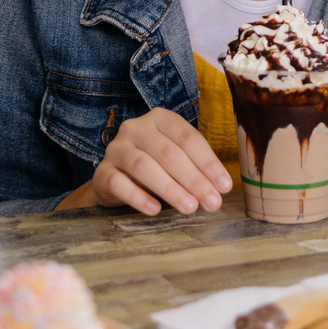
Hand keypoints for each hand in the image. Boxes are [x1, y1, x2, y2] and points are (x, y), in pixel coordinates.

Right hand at [91, 107, 231, 215]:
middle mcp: (136, 128)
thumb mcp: (176, 160)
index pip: (188, 138)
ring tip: (189, 207)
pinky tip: (155, 209)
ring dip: (170, 189)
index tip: (224, 186)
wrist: (115, 180)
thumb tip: (220, 188)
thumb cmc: (155, 167)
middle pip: (169, 153)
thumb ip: (196, 169)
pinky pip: (119, 183)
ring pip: (144, 166)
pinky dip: (139, 197)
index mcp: (160, 119)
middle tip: (211, 202)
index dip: (209, 163)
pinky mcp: (102, 171)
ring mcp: (116, 149)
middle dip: (194, 180)